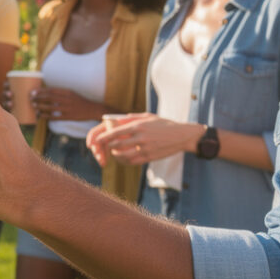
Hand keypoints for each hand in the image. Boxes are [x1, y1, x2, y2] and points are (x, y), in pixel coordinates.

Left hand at [31, 87, 106, 121]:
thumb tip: (47, 93)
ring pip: (50, 107)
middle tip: (30, 99)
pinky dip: (46, 116)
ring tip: (33, 106)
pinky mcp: (68, 116)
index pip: (51, 90)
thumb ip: (61, 92)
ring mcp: (68, 108)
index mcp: (67, 92)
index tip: (33, 92)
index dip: (41, 91)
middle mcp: (67, 99)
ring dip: (40, 106)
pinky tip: (40, 115)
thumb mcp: (72, 93)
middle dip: (38, 98)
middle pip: (49, 98)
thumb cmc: (80, 101)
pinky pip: (55, 116)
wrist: (92, 109)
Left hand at [85, 113, 200, 165]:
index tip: (98, 139)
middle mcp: (140, 137)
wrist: (180, 135)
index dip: (104, 137)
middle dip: (108, 146)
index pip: (116, 132)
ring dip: (116, 155)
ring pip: (123, 155)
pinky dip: (125, 161)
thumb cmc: (163, 124)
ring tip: (114, 153)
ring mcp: (144, 149)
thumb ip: (132, 118)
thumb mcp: (148, 116)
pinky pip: (132, 161)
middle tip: (106, 146)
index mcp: (138, 126)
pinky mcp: (149, 157)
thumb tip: (118, 119)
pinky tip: (123, 159)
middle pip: (117, 145)